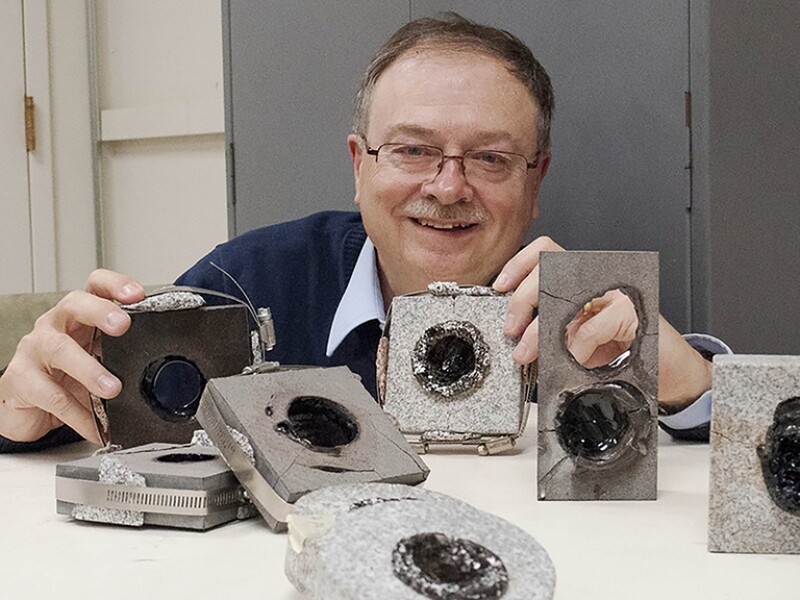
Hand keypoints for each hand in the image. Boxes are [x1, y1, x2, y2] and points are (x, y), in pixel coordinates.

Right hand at [0, 269, 143, 442]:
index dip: (115, 285)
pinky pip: (51, 396)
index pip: (95, 286)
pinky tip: (95, 426)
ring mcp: (35, 349)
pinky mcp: (20, 379)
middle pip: (75, 305)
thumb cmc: (65, 375)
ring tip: (112, 389)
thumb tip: (167, 370)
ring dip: (90, 369)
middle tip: (122, 325)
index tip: (137, 294)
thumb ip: (123, 356)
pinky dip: (78, 414)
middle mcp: (55, 325)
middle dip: (100, 311)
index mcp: (79, 316)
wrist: (26, 405)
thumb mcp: (97, 359)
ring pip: (60, 350)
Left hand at [493, 237, 711, 408]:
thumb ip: (549, 329)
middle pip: (549, 269)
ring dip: (540, 329)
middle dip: (521, 301)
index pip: (546, 251)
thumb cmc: (622, 352)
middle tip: (511, 329)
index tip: (500, 286)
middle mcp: (598, 279)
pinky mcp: (632, 312)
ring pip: (566, 297)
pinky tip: (572, 359)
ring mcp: (616, 292)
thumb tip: (515, 334)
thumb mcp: (575, 338)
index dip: (519, 264)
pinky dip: (575, 346)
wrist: (668, 369)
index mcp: (581, 279)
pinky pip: (591, 326)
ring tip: (529, 351)